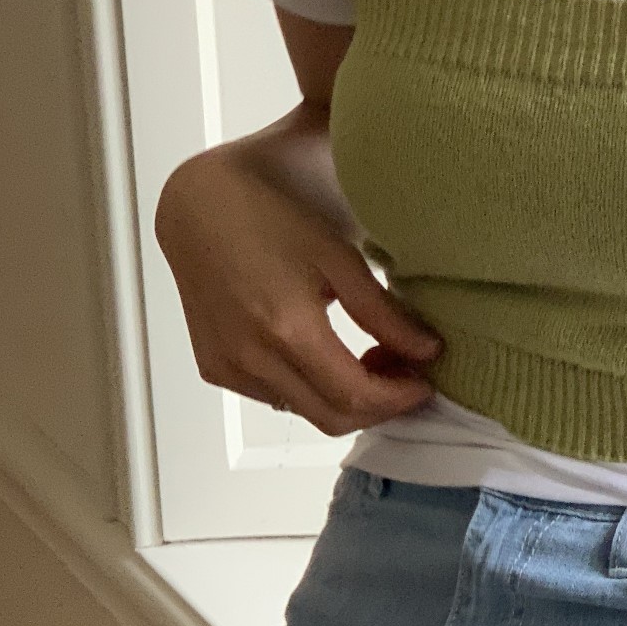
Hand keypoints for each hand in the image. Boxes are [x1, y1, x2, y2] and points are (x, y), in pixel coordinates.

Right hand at [154, 146, 443, 435]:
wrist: (198, 208)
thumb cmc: (271, 219)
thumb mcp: (338, 257)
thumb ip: (383, 312)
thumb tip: (428, 352)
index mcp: (287, 328)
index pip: (355, 396)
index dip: (397, 399)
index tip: (424, 383)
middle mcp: (252, 358)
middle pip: (331, 417)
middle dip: (377, 406)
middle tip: (402, 374)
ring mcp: (229, 367)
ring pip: (304, 411)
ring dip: (344, 399)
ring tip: (367, 359)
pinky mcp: (215, 368)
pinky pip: (275, 397)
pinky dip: (309, 390)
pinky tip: (324, 355)